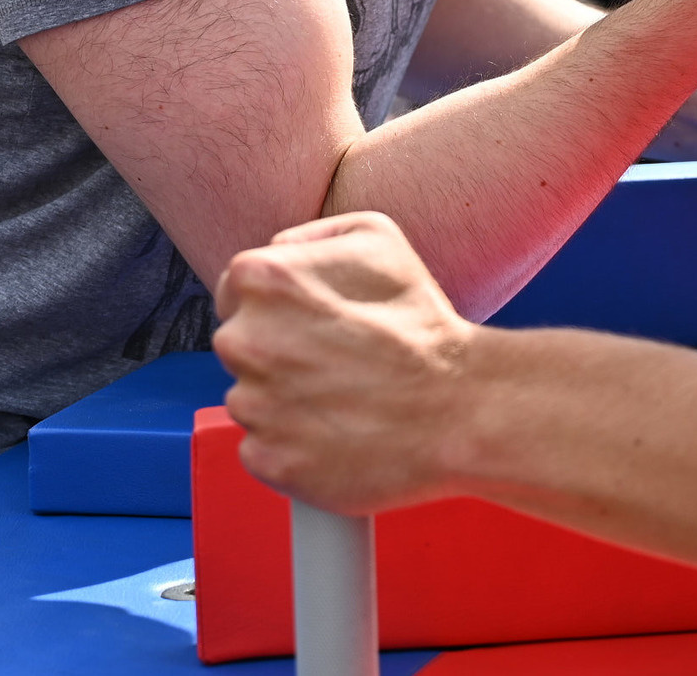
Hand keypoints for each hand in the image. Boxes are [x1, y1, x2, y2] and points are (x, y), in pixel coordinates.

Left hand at [215, 213, 475, 513]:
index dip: (276, 306)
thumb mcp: (377, 236)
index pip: (236, 291)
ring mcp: (255, 407)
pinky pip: (263, 449)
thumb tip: (279, 253)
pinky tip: (336, 432)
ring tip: (343, 398)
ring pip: (250, 400)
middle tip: (334, 360)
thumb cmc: (421, 322)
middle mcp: (245, 342)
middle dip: (276, 351)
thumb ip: (310, 235)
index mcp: (262, 280)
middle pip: (239, 346)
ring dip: (284, 401)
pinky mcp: (270, 462)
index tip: (312, 322)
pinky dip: (293, 445)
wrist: (460, 407)